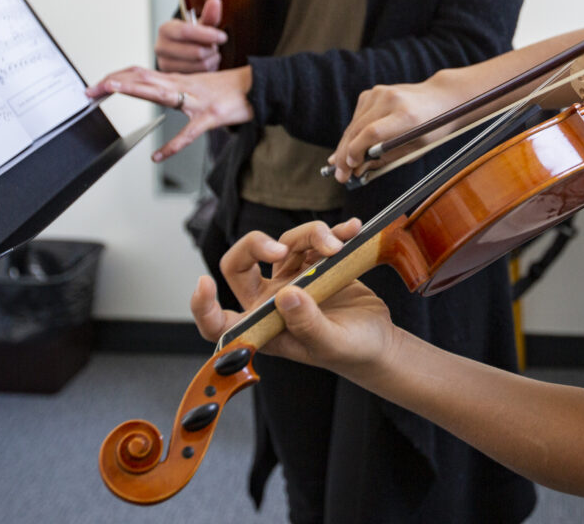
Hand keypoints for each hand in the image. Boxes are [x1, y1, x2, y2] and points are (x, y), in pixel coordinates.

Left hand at [85, 62, 253, 159]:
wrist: (259, 86)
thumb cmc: (230, 89)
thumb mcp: (199, 84)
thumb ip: (178, 87)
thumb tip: (158, 89)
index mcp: (179, 80)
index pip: (142, 74)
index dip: (119, 77)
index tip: (99, 84)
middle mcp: (184, 86)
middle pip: (143, 78)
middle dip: (115, 82)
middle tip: (92, 89)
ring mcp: (196, 101)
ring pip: (161, 92)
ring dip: (135, 88)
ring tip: (113, 89)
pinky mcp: (210, 116)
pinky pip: (188, 132)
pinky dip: (172, 145)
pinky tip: (158, 156)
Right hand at [155, 0, 227, 72]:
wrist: (183, 52)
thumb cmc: (192, 36)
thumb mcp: (201, 24)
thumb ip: (209, 14)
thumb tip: (215, 0)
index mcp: (165, 29)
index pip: (186, 31)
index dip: (207, 34)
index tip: (223, 37)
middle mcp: (160, 47)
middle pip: (196, 52)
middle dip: (211, 49)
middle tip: (214, 46)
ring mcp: (164, 65)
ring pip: (200, 65)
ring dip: (212, 59)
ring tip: (210, 53)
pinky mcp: (173, 78)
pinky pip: (199, 76)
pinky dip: (208, 69)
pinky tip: (207, 63)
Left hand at [191, 218, 397, 374]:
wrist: (379, 341)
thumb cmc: (352, 352)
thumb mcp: (330, 344)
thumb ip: (307, 324)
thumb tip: (286, 296)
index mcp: (264, 328)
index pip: (219, 323)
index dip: (203, 307)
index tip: (204, 283)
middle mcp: (271, 302)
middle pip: (242, 265)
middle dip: (256, 246)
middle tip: (280, 250)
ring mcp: (292, 281)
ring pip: (284, 244)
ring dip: (311, 236)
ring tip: (337, 246)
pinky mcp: (315, 266)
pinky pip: (314, 240)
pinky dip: (333, 232)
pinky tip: (351, 231)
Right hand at [326, 75, 463, 181]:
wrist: (440, 97)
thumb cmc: (431, 128)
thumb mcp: (415, 149)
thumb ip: (386, 158)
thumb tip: (357, 170)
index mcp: (407, 116)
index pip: (373, 132)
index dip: (357, 150)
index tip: (350, 167)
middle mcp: (391, 100)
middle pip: (358, 129)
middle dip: (345, 154)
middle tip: (339, 174)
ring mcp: (380, 93)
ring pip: (354, 124)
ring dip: (345, 145)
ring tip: (341, 165)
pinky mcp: (373, 92)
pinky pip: (357, 117)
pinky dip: (354, 132)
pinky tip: (353, 145)